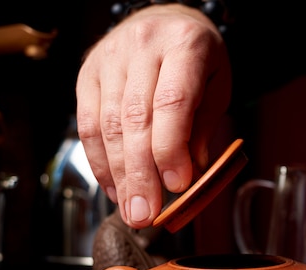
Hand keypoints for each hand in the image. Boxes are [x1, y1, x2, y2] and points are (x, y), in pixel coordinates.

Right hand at [76, 3, 230, 228]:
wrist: (167, 20)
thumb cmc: (198, 58)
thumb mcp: (217, 87)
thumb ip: (204, 128)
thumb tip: (190, 175)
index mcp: (184, 46)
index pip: (172, 102)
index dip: (172, 148)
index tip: (177, 185)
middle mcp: (142, 48)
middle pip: (135, 118)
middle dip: (140, 174)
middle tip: (145, 213)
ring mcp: (110, 59)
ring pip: (107, 125)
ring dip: (119, 175)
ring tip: (131, 209)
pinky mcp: (88, 74)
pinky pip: (87, 124)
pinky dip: (100, 161)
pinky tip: (114, 187)